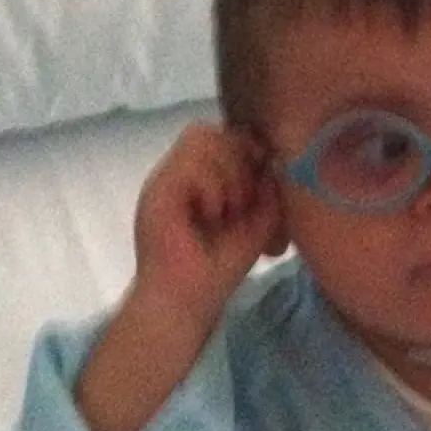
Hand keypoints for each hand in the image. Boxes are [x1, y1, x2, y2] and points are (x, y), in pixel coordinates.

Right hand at [131, 124, 283, 319]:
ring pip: (202, 139)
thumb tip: (273, 157)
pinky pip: (191, 165)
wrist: (189, 300)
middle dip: (238, 161)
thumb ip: (266, 187)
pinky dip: (212, 188)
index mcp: (196, 176)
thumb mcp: (257, 220)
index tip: (260, 177)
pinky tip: (211, 215)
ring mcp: (163, 179)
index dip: (244, 147)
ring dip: (227, 175)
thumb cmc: (220, 266)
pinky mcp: (157, 192)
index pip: (219, 133)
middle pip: (211, 130)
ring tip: (225, 211)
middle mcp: (176, 172)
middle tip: (240, 204)